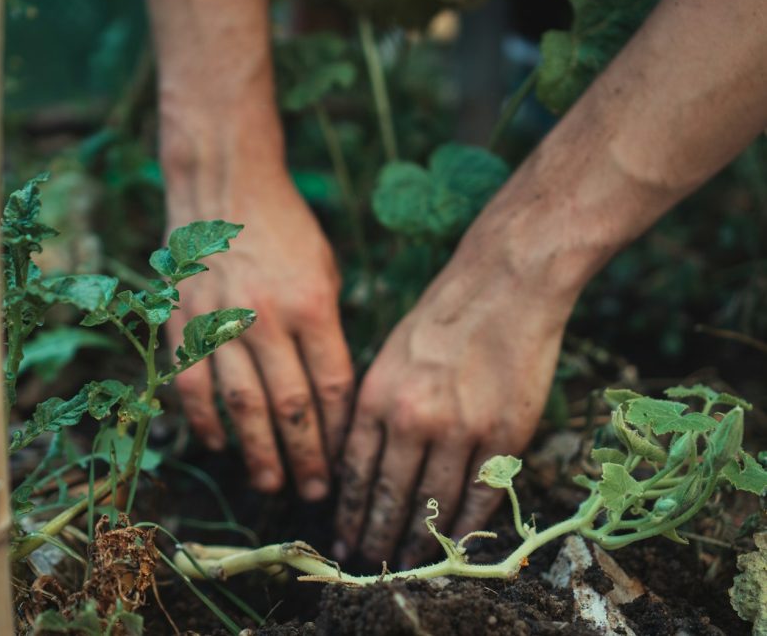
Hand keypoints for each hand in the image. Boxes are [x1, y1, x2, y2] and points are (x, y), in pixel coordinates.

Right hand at [166, 170, 353, 500]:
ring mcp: (220, 321)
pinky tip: (219, 445)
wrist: (225, 186)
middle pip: (290, 406)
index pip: (332, 386)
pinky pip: (193, 384)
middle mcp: (267, 318)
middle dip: (306, 457)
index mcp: (312, 305)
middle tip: (314, 494)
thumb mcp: (325, 270)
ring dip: (257, 452)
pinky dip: (205, 420)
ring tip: (271, 484)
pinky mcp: (184, 321)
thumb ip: (328, 329)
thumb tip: (331, 392)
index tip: (346, 461)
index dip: (339, 431)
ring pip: (241, 405)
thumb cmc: (286, 229)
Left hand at [334, 242, 571, 566]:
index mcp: (376, 396)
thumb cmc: (442, 316)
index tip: (344, 538)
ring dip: (418, 539)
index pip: (355, 472)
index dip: (349, 512)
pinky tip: (454, 544)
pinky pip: (480, 496)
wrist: (504, 285)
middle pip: (389, 496)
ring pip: (433, 504)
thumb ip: (374, 408)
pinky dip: (465, 526)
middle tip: (369, 563)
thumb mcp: (388, 355)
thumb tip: (359, 462)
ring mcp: (460, 430)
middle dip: (376, 536)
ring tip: (407, 561)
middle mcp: (412, 418)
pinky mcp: (503, 435)